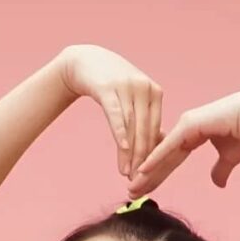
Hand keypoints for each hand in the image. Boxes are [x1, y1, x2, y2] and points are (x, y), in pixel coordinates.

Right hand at [58, 44, 165, 180]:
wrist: (84, 62)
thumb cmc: (111, 85)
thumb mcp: (132, 98)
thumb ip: (143, 118)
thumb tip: (155, 147)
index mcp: (155, 92)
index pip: (155, 128)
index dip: (152, 153)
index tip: (147, 173)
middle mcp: (143, 87)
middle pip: (145, 128)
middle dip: (142, 156)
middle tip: (137, 178)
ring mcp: (126, 86)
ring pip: (131, 125)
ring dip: (129, 151)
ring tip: (125, 171)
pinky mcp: (108, 87)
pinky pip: (116, 114)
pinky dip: (120, 132)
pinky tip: (123, 149)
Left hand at [127, 90, 239, 195]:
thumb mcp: (229, 157)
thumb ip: (219, 169)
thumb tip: (217, 184)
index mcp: (193, 133)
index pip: (171, 158)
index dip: (158, 174)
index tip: (145, 189)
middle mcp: (186, 127)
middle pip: (161, 156)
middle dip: (146, 176)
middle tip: (131, 193)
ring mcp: (186, 124)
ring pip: (161, 152)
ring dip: (145, 172)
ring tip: (131, 189)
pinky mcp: (189, 125)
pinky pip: (168, 146)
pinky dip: (155, 159)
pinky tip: (141, 172)